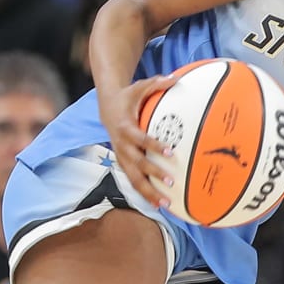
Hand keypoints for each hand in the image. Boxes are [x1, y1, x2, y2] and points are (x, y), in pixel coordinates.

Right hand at [98, 73, 179, 210]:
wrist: (107, 107)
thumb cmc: (128, 97)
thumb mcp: (140, 87)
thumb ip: (157, 84)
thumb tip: (176, 78)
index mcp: (125, 127)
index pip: (140, 139)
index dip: (154, 145)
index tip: (170, 152)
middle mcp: (121, 145)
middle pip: (136, 163)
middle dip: (153, 173)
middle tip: (171, 181)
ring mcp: (121, 156)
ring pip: (133, 178)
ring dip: (148, 192)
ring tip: (165, 204)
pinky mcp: (123, 163)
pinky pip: (133, 181)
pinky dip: (144, 193)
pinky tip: (158, 205)